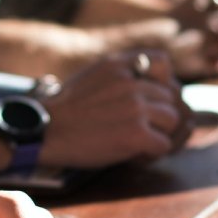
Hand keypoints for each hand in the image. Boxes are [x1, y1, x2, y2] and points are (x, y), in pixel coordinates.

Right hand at [39, 50, 193, 167]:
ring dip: (160, 135)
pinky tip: (132, 155)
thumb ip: (122, 74)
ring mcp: (136, 107)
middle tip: (142, 129)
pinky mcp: (136, 134)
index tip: (148, 98)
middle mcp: (132, 82)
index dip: (162, 82)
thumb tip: (154, 87)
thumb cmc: (66, 110)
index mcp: (119, 63)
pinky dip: (151, 154)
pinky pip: (164, 145)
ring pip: (173, 121)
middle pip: (171, 97)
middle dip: (161, 115)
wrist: (44, 132)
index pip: (163, 63)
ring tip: (137, 142)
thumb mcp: (93, 75)